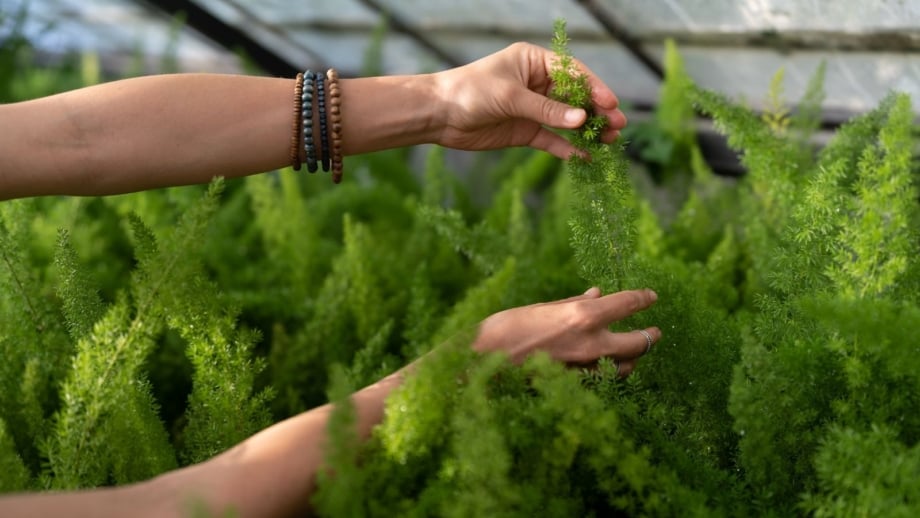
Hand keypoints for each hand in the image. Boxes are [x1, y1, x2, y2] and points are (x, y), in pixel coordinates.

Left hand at [432, 42, 626, 159]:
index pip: (573, 73)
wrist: (439, 115)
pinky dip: (567, 148)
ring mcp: (532, 109)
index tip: (610, 104)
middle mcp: (537, 84)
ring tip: (610, 141)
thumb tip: (581, 121)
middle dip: (597, 111)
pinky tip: (585, 157)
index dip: (594, 88)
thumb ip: (546, 111)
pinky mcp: (525, 131)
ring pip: (567, 120)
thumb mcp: (511, 97)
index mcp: (534, 62)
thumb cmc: (471, 92)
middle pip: (575, 98)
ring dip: (588, 130)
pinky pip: (552, 140)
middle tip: (618, 125)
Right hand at [472, 287, 659, 375]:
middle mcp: (590, 343)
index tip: (651, 297)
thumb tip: (597, 293)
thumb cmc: (506, 327)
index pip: (627, 304)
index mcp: (583, 315)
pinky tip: (607, 368)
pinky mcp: (574, 386)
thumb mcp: (542, 307)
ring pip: (624, 368)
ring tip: (634, 354)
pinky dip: (609, 373)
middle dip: (650, 337)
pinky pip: (603, 380)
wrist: (482, 362)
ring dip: (632, 360)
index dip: (643, 299)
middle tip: (656, 332)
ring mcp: (584, 369)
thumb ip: (574, 303)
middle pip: (637, 343)